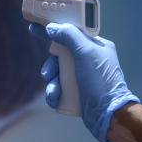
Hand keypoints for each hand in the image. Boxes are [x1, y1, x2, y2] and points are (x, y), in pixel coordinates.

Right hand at [29, 22, 139, 141]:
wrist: (108, 114)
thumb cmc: (101, 82)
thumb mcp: (86, 53)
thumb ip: (69, 36)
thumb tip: (53, 27)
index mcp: (95, 46)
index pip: (70, 32)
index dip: (52, 29)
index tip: (34, 27)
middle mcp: (89, 59)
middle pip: (59, 55)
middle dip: (51, 66)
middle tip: (47, 74)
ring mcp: (83, 75)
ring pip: (57, 73)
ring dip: (51, 83)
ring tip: (54, 93)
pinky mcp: (77, 91)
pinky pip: (59, 87)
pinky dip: (53, 93)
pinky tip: (54, 100)